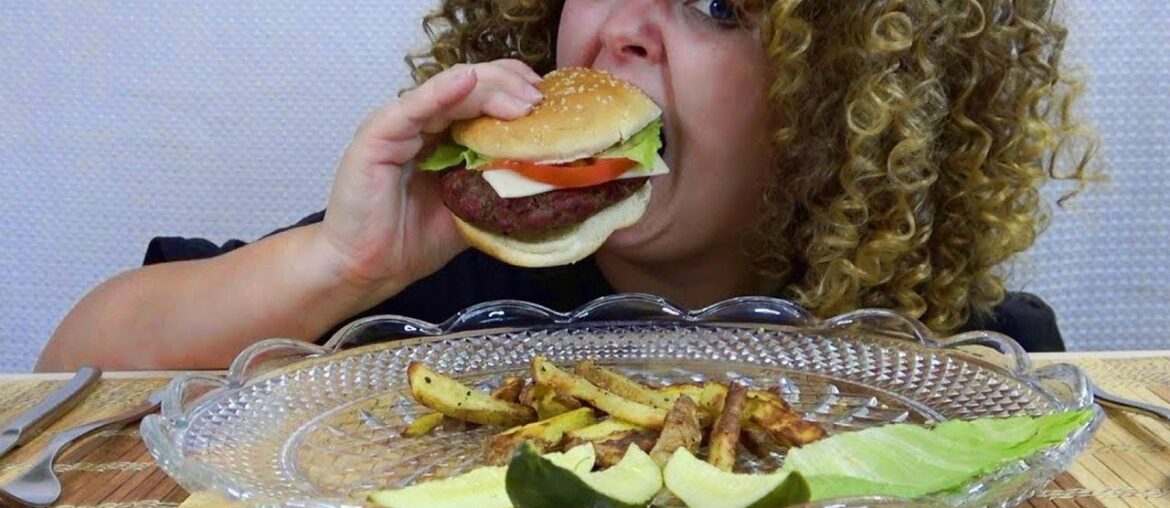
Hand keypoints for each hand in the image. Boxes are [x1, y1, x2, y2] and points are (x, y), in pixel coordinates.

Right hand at [315, 60, 543, 297]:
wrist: (371, 268)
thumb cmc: (416, 239)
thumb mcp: (476, 207)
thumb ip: (503, 185)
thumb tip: (556, 179)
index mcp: (448, 132)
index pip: (487, 95)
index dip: (520, 91)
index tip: (554, 105)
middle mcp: (425, 120)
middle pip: (474, 84)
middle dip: (512, 86)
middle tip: (542, 103)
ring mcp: (401, 124)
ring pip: (450, 88)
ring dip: (490, 89)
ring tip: (523, 100)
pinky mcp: (378, 135)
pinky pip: (413, 108)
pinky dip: (441, 92)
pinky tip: (466, 82)